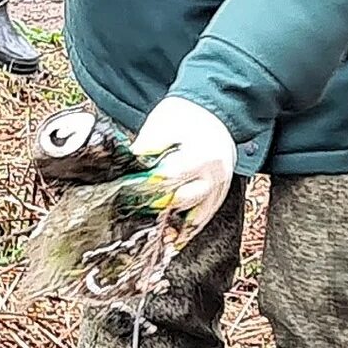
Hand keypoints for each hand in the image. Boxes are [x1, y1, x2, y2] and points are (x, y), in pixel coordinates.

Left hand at [134, 96, 236, 231]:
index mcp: (201, 156)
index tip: (127, 193)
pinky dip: (188, 228)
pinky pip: (204, 217)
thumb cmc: (188, 113)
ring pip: (195, 216)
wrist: (216, 108)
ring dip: (172, 222)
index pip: (168, 180)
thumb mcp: (162, 124)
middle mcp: (214, 175)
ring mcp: (220, 186)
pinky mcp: (220, 192)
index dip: (145, 187)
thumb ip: (146, 148)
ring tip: (151, 231)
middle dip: (155, 204)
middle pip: (180, 201)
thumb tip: (129, 168)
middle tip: (133, 208)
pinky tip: (173, 239)